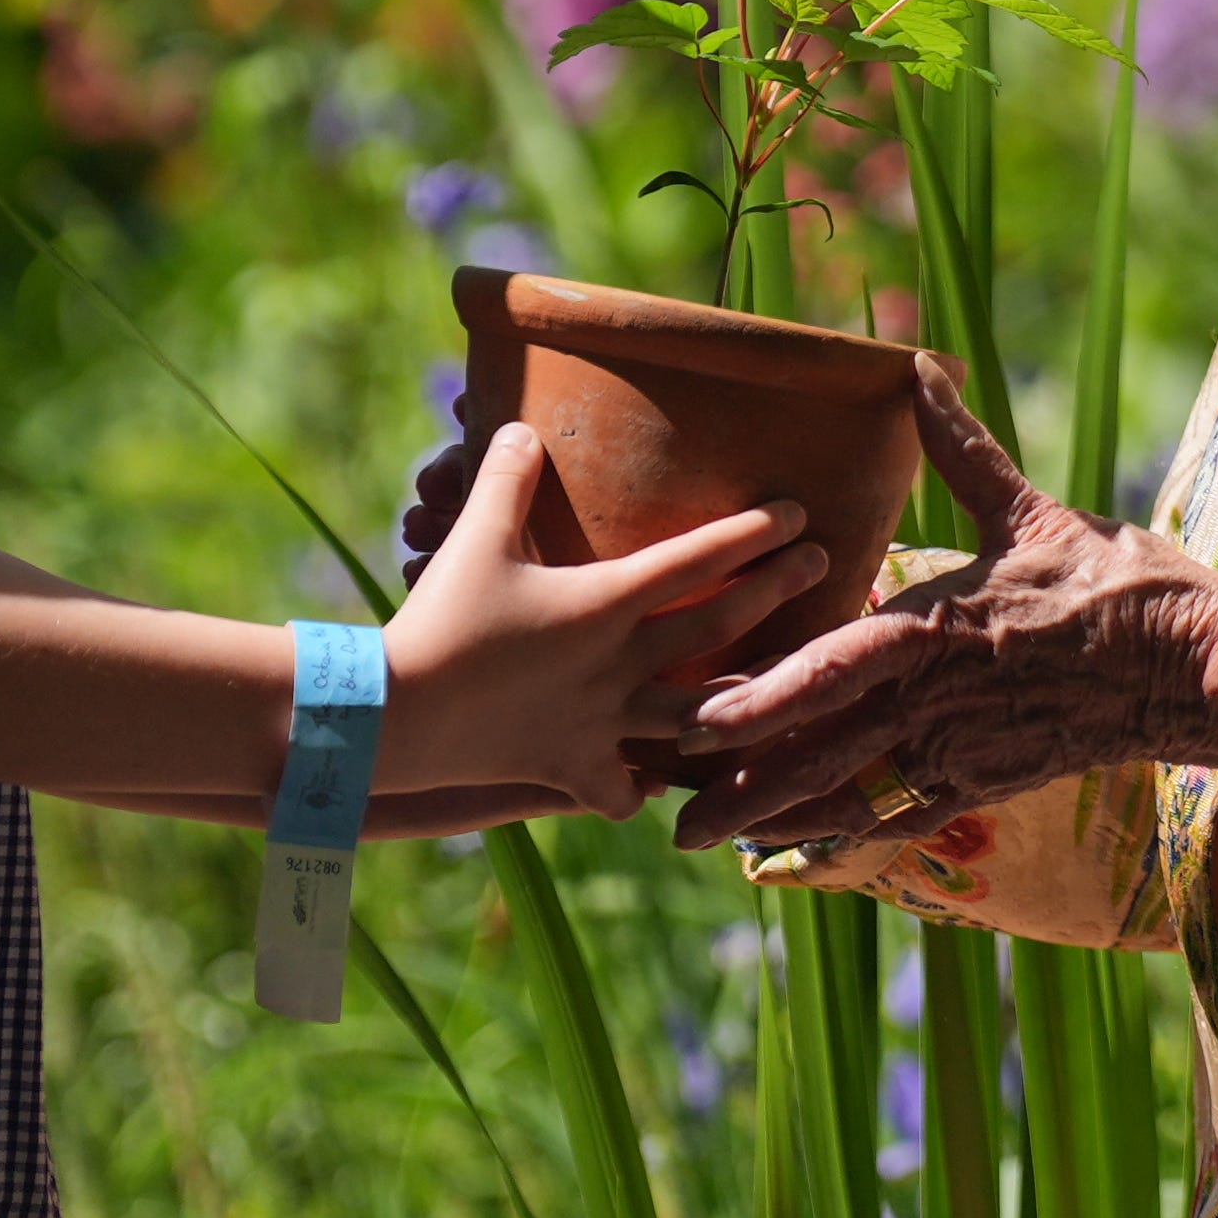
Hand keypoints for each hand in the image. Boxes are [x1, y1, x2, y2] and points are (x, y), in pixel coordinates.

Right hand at [382, 425, 827, 815]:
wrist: (398, 714)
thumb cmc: (441, 619)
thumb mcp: (474, 537)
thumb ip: (507, 480)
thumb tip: (521, 427)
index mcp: (607, 602)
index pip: (698, 559)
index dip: (752, 532)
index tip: (797, 513)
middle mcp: (622, 665)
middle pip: (718, 627)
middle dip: (774, 591)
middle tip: (819, 566)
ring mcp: (604, 725)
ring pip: (696, 716)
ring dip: (741, 697)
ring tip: (776, 684)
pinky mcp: (573, 769)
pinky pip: (624, 789)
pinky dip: (640, 787)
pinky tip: (650, 780)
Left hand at [669, 360, 1217, 854]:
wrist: (1197, 668)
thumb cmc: (1120, 586)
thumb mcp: (1033, 512)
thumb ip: (961, 450)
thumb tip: (918, 370)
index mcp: (940, 629)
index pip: (834, 668)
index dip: (763, 698)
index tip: (698, 716)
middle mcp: (940, 700)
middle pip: (825, 749)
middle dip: (744, 782)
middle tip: (672, 813)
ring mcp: (963, 750)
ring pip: (853, 794)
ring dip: (778, 818)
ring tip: (708, 838)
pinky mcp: (987, 783)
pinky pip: (901, 815)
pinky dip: (843, 832)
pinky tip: (795, 846)